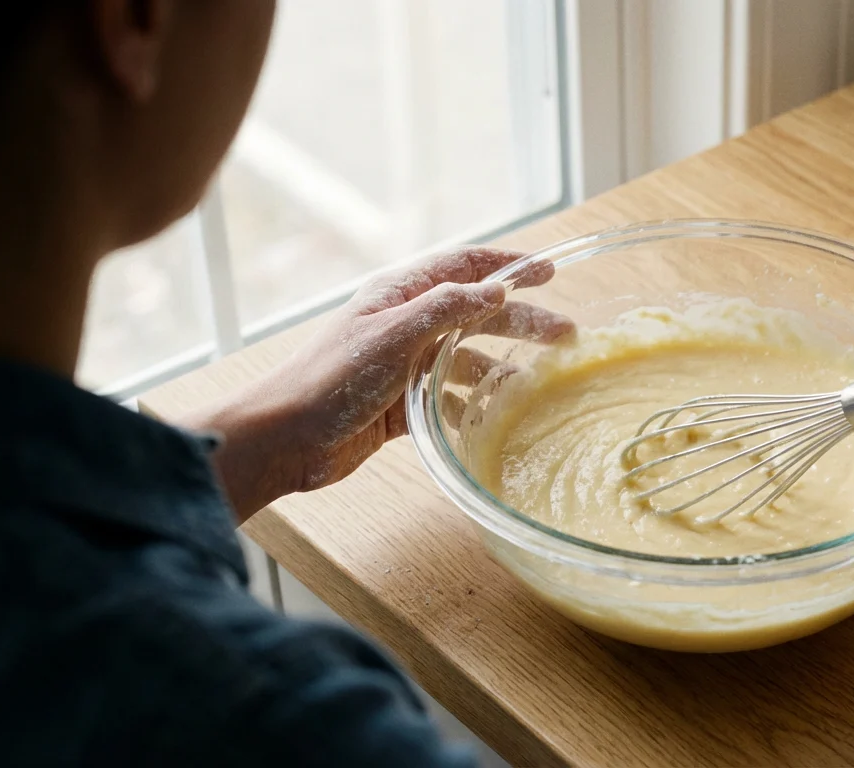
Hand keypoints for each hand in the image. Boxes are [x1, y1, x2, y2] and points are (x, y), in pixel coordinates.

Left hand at [185, 247, 572, 520]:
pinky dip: (476, 407)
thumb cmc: (333, 379)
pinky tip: (500, 418)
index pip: (464, 267)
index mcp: (401, 295)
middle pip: (476, 314)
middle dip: (521, 320)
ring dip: (505, 367)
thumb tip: (495, 289)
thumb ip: (446, 308)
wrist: (287, 437)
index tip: (548, 272)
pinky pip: (450, 400)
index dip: (508, 266)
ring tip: (542, 381)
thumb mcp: (394, 335)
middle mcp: (407, 325)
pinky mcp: (402, 405)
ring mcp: (406, 366)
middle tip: (565, 334)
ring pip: (468, 360)